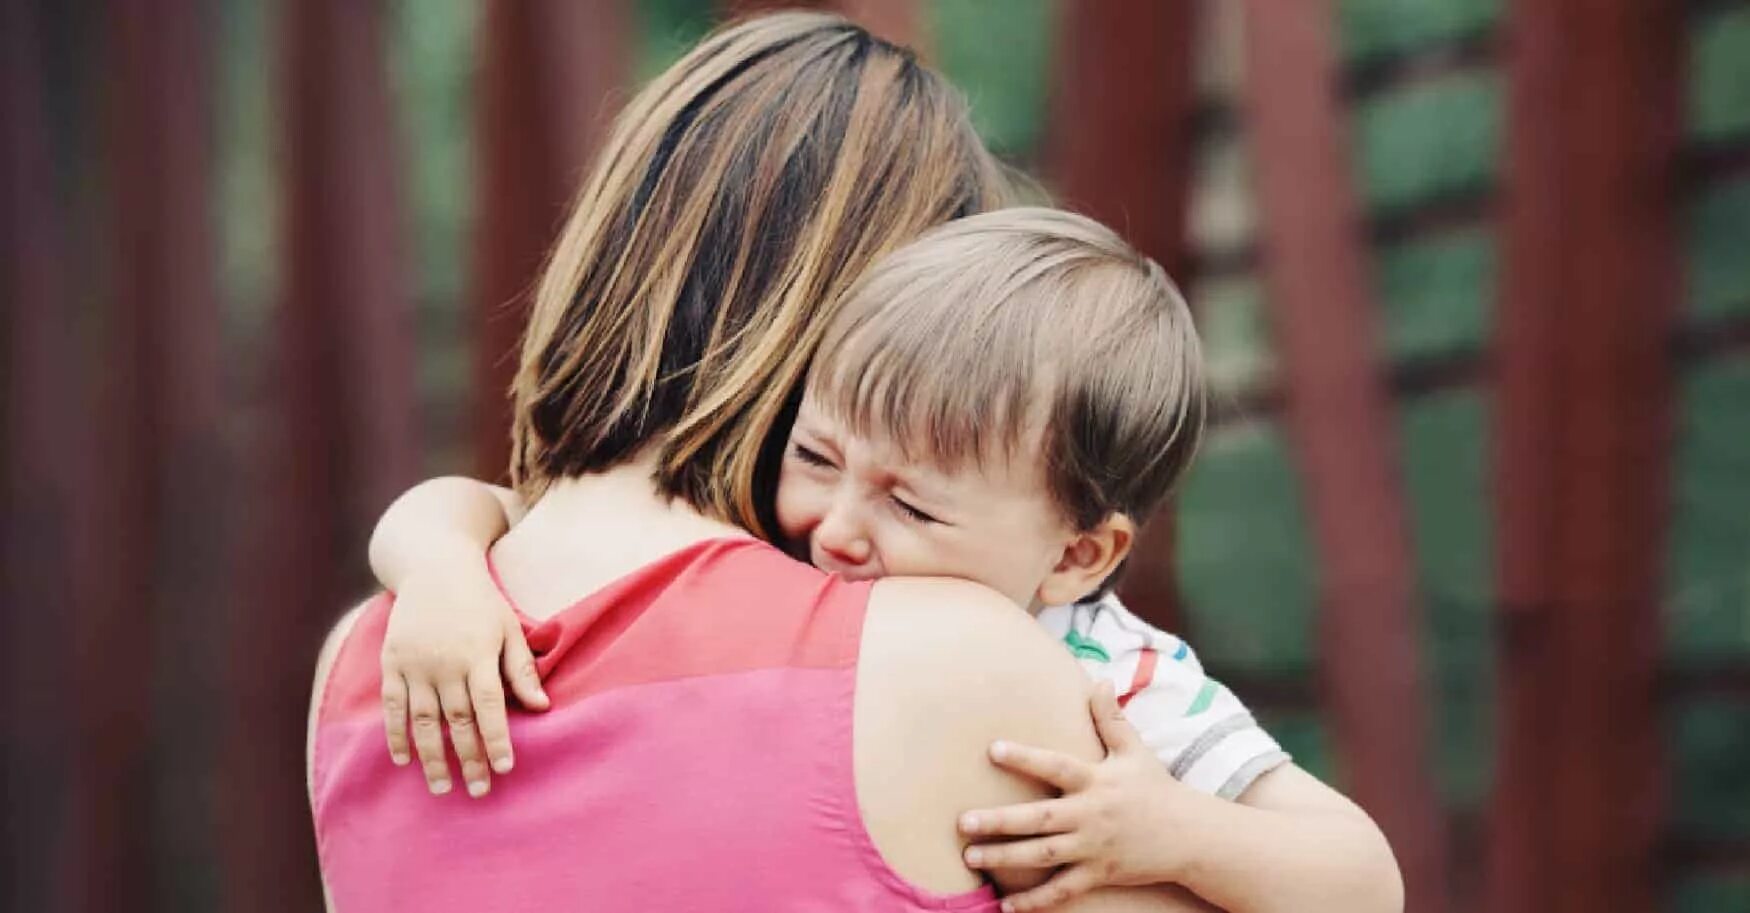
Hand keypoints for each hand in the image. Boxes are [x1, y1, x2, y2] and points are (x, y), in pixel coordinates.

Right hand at [380, 557, 548, 797]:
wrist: (433, 567)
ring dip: (431, 757)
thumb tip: (543, 708)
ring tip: (442, 787)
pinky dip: (395, 735)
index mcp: (478, 654)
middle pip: (457, 720)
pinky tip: (404, 761)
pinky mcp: (392, 662)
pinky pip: (392, 706)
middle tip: (478, 791)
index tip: (505, 768)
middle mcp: (445, 662)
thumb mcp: (508, 628)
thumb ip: (521, 669)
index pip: (489, 706)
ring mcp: (415, 663)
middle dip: (468, 758)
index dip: (497, 738)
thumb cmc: (480, 602)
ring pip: (422, 720)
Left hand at [959, 681, 1208, 911]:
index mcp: (1096, 780)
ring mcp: (1093, 848)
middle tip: (963, 822)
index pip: (1056, 766)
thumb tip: (1100, 679)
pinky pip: (1062, 891)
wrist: (1190, 835)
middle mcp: (1090, 815)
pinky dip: (1035, 901)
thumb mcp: (1134, 750)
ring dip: (1005, 858)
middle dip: (1001, 821)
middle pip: (1040, 818)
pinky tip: (1006, 906)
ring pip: (1043, 856)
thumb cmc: (1155, 788)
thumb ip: (1110, 718)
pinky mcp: (1098, 874)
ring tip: (970, 856)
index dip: (1025, 758)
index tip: (993, 749)